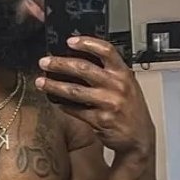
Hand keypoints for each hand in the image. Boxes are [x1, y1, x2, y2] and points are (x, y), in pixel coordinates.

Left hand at [37, 37, 153, 154]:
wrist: (139, 137)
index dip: (87, 43)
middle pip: (83, 68)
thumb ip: (109, 73)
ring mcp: (109, 103)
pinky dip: (63, 106)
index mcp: (123, 73)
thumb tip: (78, 61)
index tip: (70, 41)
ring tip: (41, 82)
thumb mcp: (126, 85)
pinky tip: (56, 102)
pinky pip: (76, 110)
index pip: (106, 50)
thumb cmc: (130, 109)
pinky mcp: (100, 120)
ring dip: (54, 86)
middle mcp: (117, 86)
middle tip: (44, 62)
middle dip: (60, 64)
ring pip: (74, 91)